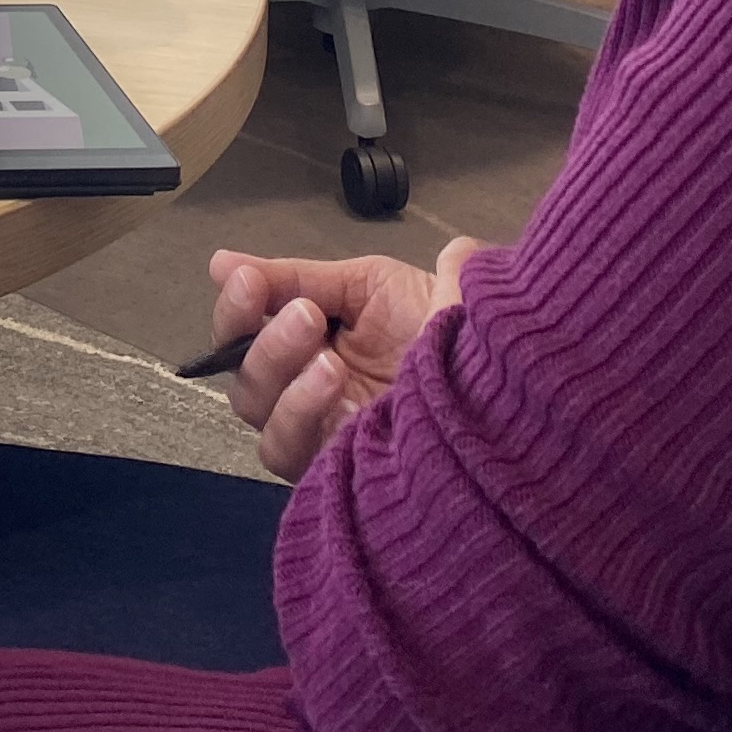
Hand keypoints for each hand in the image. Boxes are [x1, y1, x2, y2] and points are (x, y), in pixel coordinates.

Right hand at [205, 237, 483, 480]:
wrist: (513, 379)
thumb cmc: (447, 327)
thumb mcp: (371, 286)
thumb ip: (300, 276)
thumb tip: (219, 260)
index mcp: (307, 342)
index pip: (242, 330)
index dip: (235, 305)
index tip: (245, 278)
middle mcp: (305, 390)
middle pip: (242, 378)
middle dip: (263, 341)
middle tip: (306, 315)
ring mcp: (323, 433)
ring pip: (261, 417)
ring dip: (284, 383)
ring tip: (331, 362)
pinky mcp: (341, 470)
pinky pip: (295, 453)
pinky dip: (308, 420)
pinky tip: (343, 398)